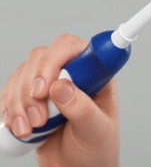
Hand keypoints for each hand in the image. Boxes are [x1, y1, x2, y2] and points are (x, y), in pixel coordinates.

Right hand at [1, 34, 118, 166]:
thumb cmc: (96, 148)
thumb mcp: (96, 130)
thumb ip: (82, 108)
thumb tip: (61, 85)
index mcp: (96, 74)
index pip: (72, 47)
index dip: (54, 60)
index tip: (44, 89)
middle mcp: (74, 73)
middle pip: (42, 57)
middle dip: (33, 88)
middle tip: (38, 118)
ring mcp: (52, 84)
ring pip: (23, 73)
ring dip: (19, 101)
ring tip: (30, 129)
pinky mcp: (34, 99)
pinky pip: (12, 90)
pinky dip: (9, 107)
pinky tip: (18, 127)